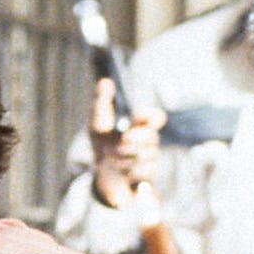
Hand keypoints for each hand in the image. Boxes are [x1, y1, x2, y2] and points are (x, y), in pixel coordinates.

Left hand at [89, 79, 163, 210]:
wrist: (102, 172)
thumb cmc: (102, 144)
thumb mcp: (97, 123)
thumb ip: (102, 102)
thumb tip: (105, 81)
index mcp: (138, 124)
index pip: (155, 117)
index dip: (151, 117)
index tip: (137, 117)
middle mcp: (148, 139)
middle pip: (151, 137)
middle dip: (132, 140)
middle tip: (118, 143)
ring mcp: (150, 156)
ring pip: (146, 154)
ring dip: (126, 158)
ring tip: (113, 159)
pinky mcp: (150, 173)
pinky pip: (144, 171)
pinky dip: (130, 172)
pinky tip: (123, 172)